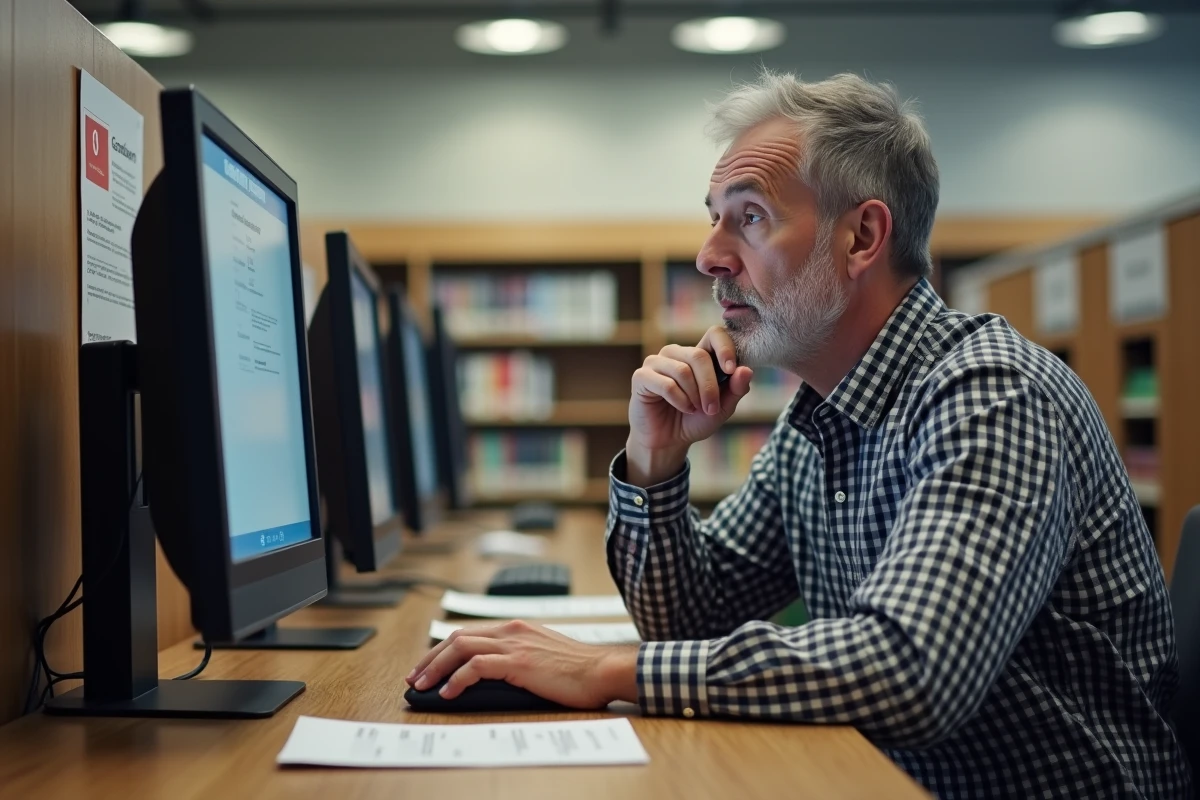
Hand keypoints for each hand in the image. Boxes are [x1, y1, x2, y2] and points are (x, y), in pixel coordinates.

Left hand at [405, 620, 639, 708]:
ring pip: (461, 648)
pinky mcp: (518, 662)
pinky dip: (457, 679)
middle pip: (458, 637)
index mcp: (516, 628)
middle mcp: (511, 630)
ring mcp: (514, 644)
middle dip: (431, 657)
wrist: (602, 670)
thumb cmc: (578, 670)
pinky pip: (477, 667)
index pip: (469, 633)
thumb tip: (492, 674)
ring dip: (436, 667)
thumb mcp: (542, 655)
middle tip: (415, 677)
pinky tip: (448, 693)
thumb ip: (518, 657)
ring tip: (422, 685)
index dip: (443, 649)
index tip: (428, 665)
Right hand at [627, 325, 752, 485]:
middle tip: (711, 408)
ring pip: (683, 370)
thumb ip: (736, 389)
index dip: (725, 347)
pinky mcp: (641, 376)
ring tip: (694, 410)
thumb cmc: (695, 420)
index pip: (714, 334)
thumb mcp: (722, 408)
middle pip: (699, 356)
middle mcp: (677, 353)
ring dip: (694, 395)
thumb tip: (747, 370)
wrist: (668, 442)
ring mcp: (657, 362)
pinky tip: (682, 408)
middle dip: (710, 386)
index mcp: (699, 355)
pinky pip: (666, 384)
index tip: (731, 369)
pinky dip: (679, 400)